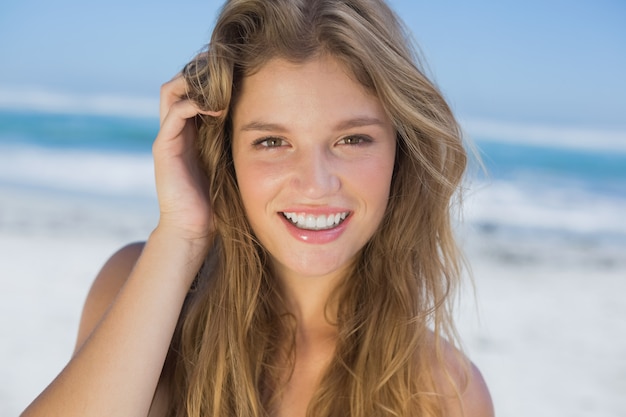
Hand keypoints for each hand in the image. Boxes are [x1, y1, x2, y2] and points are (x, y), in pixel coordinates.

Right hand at [153, 75, 222, 244]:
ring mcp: (167, 138)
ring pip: (170, 91)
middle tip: (226, 69)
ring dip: (195, 82)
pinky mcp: (164, 149)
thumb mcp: (229, 161)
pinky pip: (175, 114)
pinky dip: (195, 104)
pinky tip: (218, 109)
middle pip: (177, 83)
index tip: (236, 72)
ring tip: (221, 86)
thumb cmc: (216, 199)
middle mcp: (175, 130)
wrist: (194, 228)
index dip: (209, 75)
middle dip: (199, 70)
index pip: (191, 88)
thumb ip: (234, 140)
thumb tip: (265, 125)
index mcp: (190, 130)